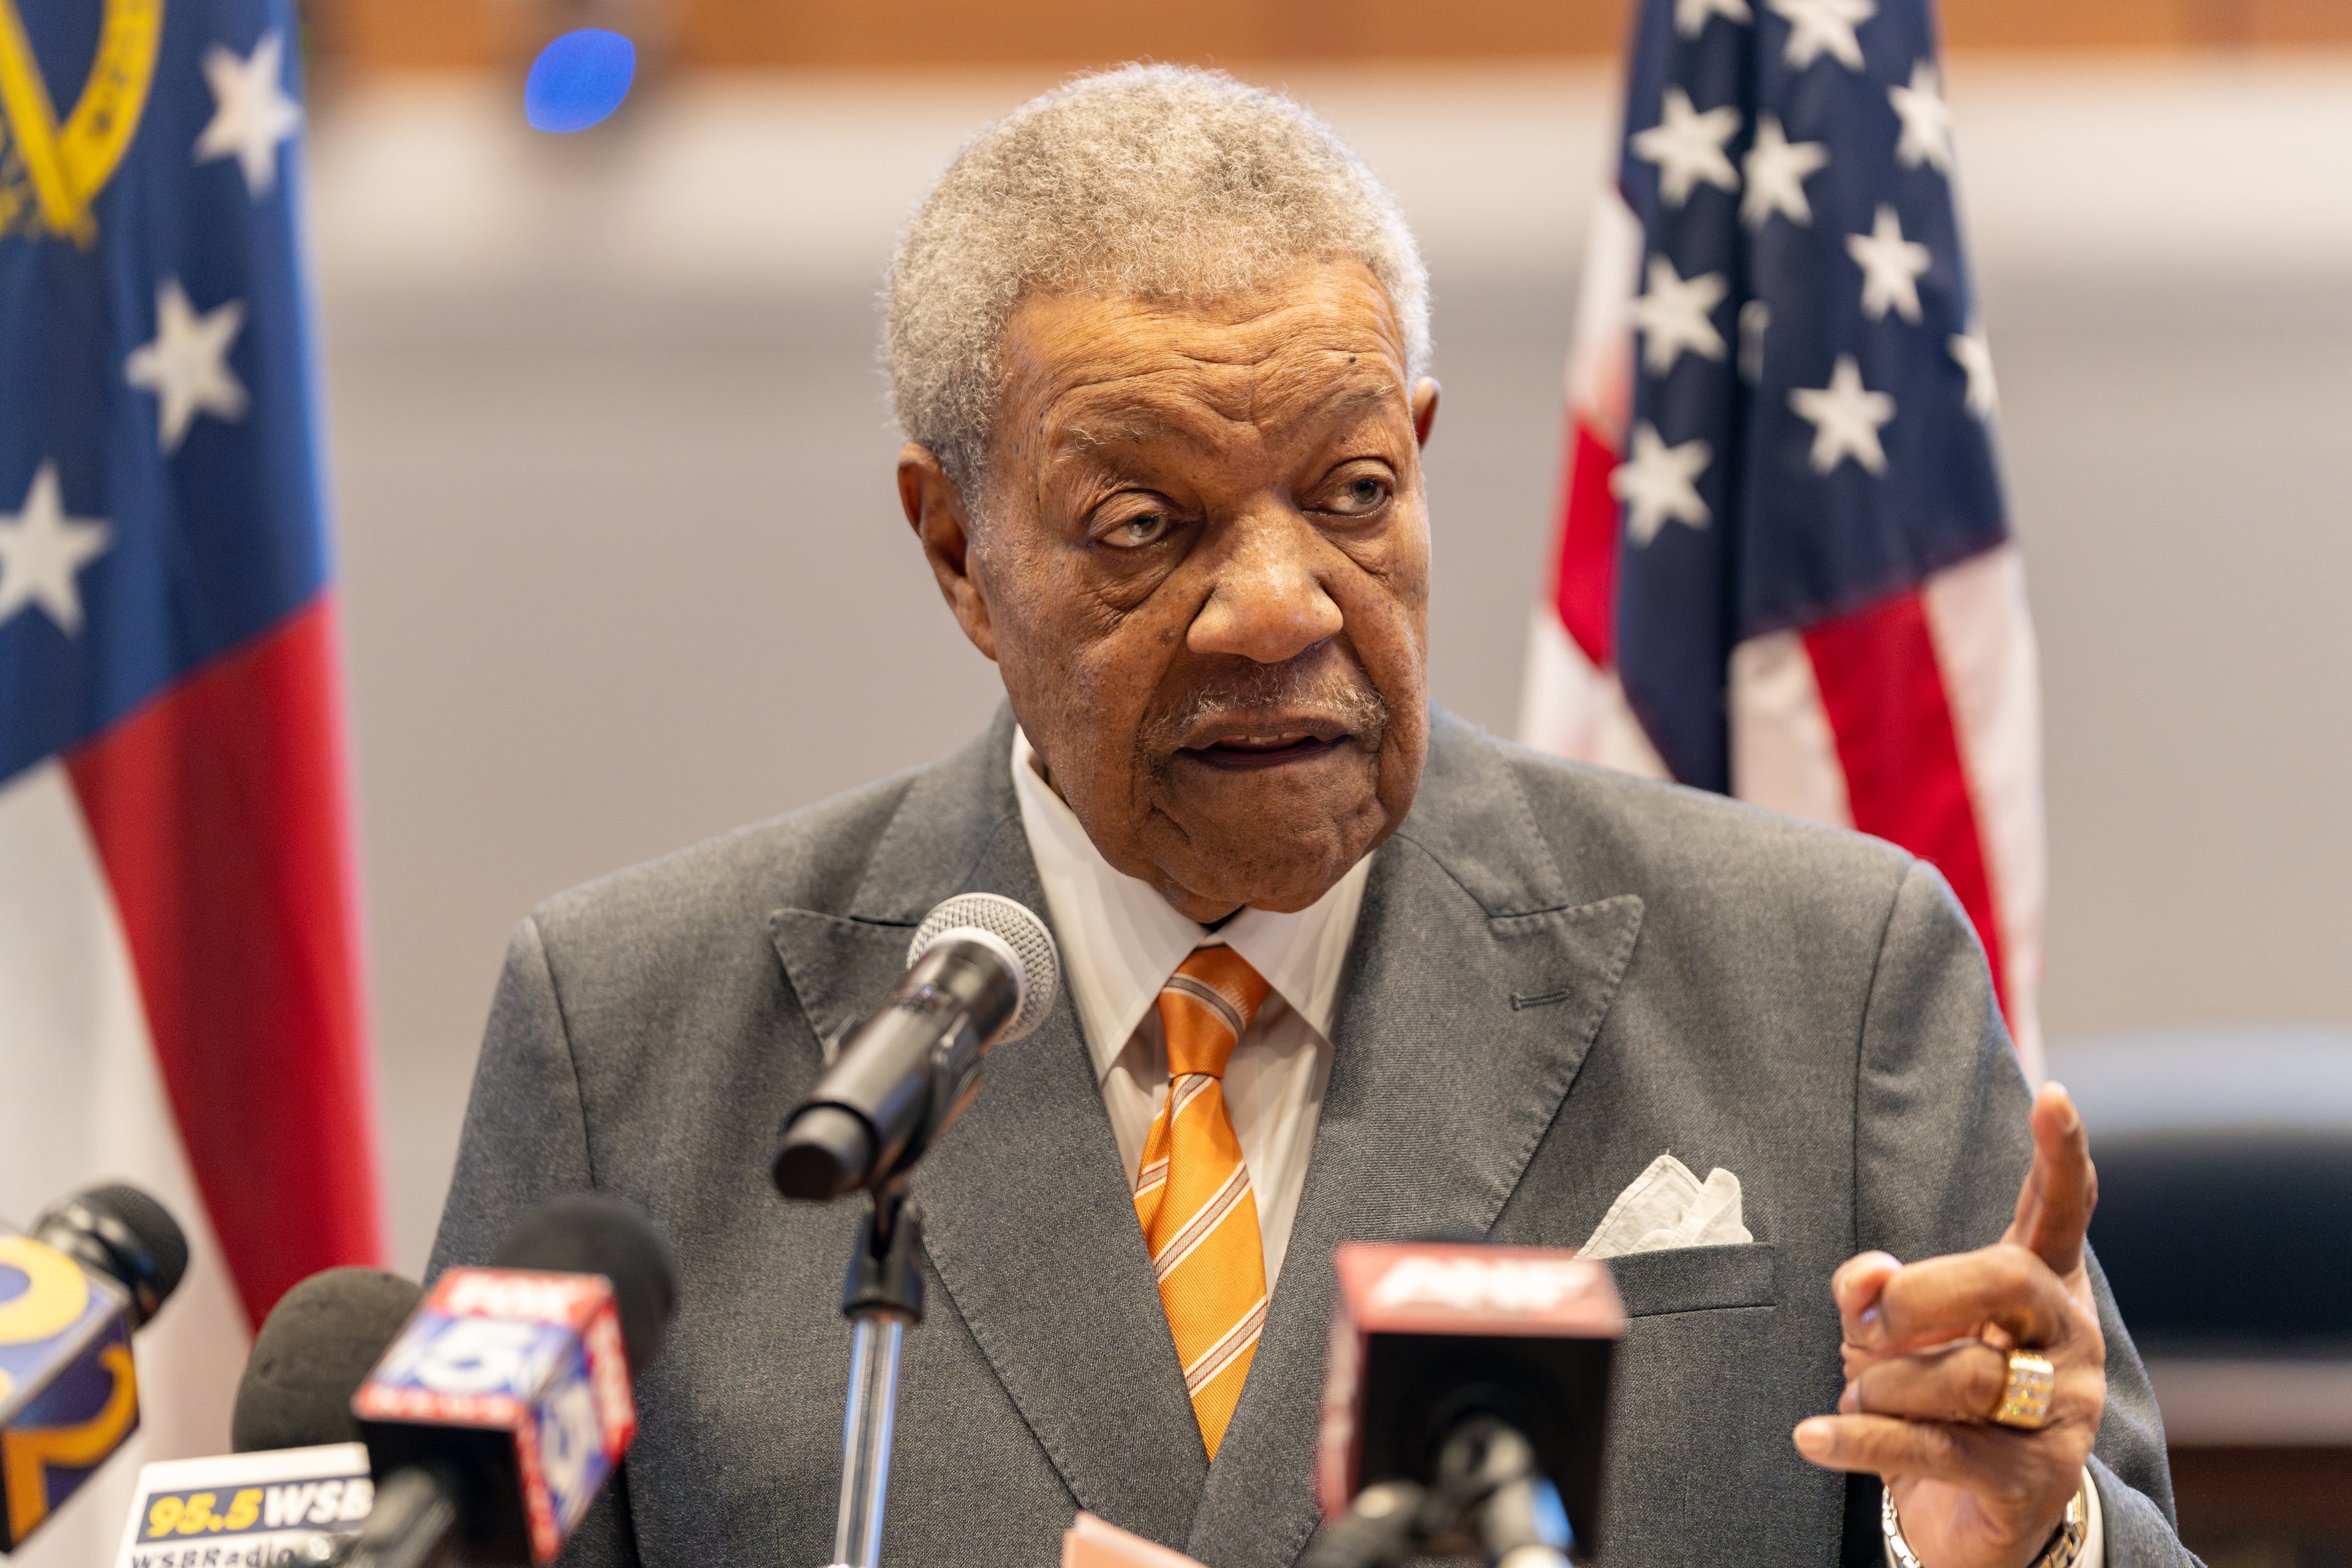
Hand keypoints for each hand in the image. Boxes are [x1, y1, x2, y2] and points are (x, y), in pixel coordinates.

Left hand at [1794, 1082, 2105, 1567]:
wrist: (1972, 1518)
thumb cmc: (1928, 1398)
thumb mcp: (1890, 1331)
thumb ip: (1872, 1288)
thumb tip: (1868, 1277)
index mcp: (2042, 1287)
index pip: (2061, 1211)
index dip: (2060, 1155)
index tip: (2055, 1095)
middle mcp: (2068, 1340)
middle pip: (2005, 1279)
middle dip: (1919, 1295)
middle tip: (1867, 1326)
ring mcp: (2062, 1412)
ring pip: (1963, 1374)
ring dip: (1881, 1385)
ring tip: (1859, 1396)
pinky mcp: (2031, 1478)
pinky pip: (1933, 1446)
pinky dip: (1858, 1439)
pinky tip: (1812, 1437)